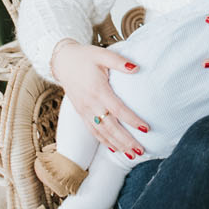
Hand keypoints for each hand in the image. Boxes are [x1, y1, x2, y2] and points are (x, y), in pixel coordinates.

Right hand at [50, 39, 149, 156]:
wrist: (63, 61)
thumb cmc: (85, 57)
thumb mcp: (102, 54)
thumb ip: (119, 62)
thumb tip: (136, 68)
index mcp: (98, 90)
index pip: (118, 109)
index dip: (132, 120)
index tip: (146, 129)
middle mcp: (90, 104)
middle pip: (110, 127)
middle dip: (126, 140)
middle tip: (141, 151)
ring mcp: (84, 110)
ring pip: (101, 133)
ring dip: (117, 145)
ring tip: (131, 154)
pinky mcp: (81, 113)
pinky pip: (92, 131)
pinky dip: (104, 141)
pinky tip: (114, 148)